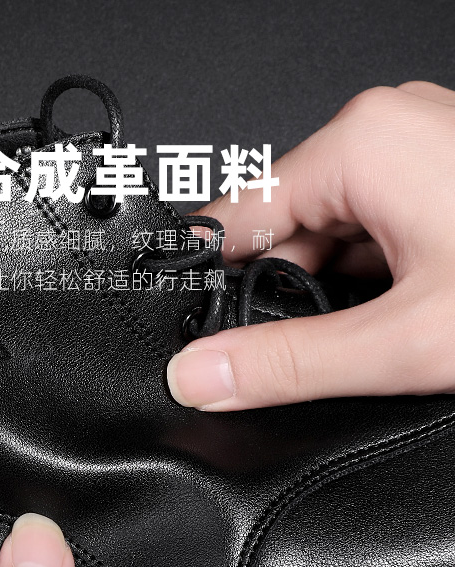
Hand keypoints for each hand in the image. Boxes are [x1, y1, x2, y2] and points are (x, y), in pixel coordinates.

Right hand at [166, 81, 454, 409]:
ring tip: (390, 323)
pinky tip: (409, 304)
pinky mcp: (441, 174)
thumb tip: (203, 375)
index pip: (233, 215)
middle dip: (291, 293)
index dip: (211, 281)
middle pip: (282, 229)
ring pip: (329, 232)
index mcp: (362, 143)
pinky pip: (373, 225)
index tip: (198, 326)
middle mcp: (387, 129)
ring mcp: (420, 147)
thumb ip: (291, 363)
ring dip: (342, 286)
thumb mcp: (408, 340)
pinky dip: (376, 271)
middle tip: (331, 343)